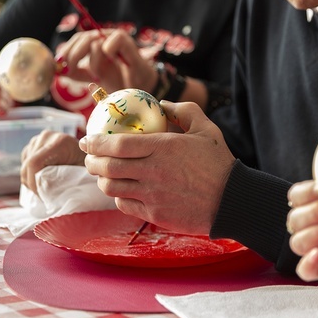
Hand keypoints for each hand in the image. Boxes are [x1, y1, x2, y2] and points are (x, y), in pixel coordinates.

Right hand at [20, 129, 85, 194]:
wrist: (87, 152)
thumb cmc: (84, 166)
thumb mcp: (78, 174)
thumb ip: (63, 181)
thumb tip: (48, 193)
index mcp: (60, 142)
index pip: (34, 163)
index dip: (33, 182)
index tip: (40, 194)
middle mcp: (47, 137)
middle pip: (27, 164)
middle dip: (32, 183)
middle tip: (42, 195)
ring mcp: (39, 138)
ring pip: (24, 164)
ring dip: (30, 179)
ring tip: (44, 186)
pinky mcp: (34, 142)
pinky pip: (24, 161)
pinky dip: (29, 173)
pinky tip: (41, 177)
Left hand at [56, 29, 157, 94]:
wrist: (140, 86)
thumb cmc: (118, 81)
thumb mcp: (93, 78)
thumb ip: (78, 73)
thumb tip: (59, 71)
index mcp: (94, 43)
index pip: (76, 40)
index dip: (65, 51)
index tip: (59, 64)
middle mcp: (103, 38)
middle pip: (82, 38)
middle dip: (72, 55)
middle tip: (69, 70)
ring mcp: (115, 38)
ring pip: (94, 41)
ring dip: (92, 62)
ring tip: (97, 75)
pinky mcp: (127, 41)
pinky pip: (111, 42)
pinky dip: (108, 52)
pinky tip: (113, 63)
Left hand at [79, 101, 235, 233]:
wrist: (231, 201)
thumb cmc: (218, 163)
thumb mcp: (206, 128)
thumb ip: (183, 111)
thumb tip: (162, 103)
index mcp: (162, 147)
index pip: (117, 144)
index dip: (95, 142)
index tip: (86, 139)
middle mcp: (153, 171)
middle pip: (108, 167)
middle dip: (91, 162)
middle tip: (89, 157)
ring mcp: (152, 195)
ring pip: (112, 188)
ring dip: (102, 180)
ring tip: (102, 173)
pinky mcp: (155, 214)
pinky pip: (125, 204)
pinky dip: (118, 196)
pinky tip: (122, 190)